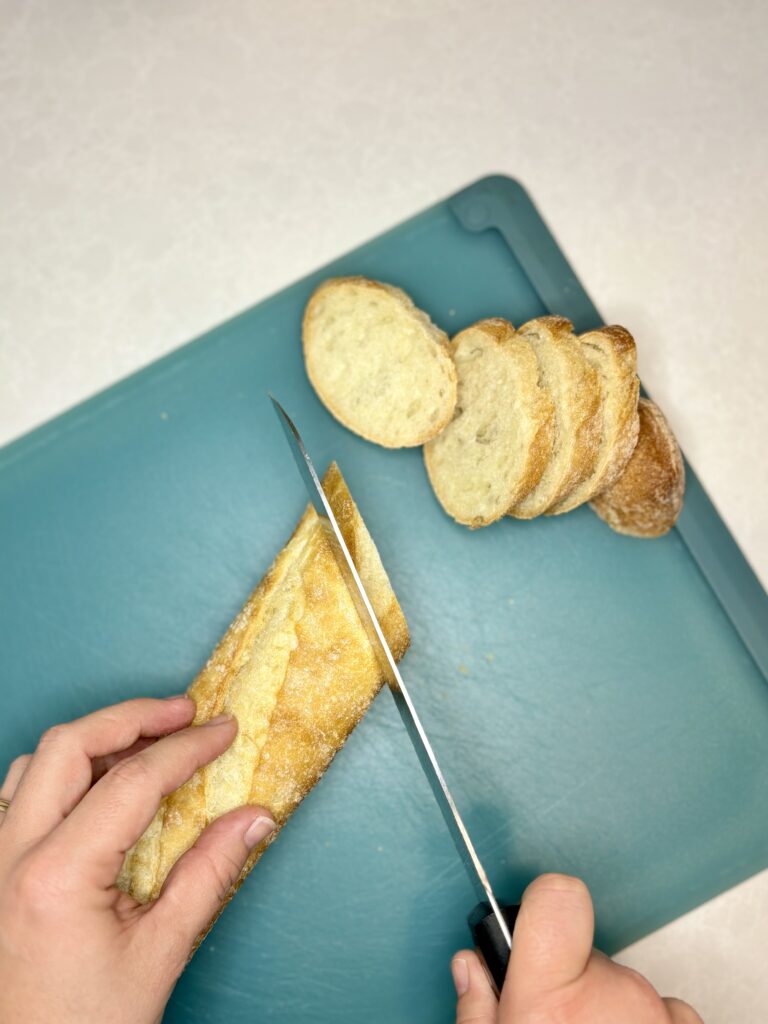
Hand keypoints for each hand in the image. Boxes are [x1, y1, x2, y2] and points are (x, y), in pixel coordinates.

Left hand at [0, 697, 275, 1023]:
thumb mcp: (160, 953)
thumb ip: (209, 874)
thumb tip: (254, 819)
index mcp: (56, 876)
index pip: (132, 780)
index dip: (187, 747)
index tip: (223, 730)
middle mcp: (11, 857)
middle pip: (69, 744)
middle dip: (133, 716)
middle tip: (185, 712)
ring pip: (35, 761)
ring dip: (94, 738)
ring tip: (147, 740)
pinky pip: (16, 792)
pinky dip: (61, 769)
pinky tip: (96, 781)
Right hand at [452, 874, 702, 1022]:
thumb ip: (479, 1007)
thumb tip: (472, 966)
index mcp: (549, 998)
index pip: (557, 896)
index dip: (544, 902)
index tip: (536, 916)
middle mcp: (609, 997)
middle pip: (584, 949)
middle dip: (570, 978)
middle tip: (555, 1019)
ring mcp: (654, 1012)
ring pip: (621, 981)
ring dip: (607, 1006)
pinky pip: (660, 1007)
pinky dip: (643, 1023)